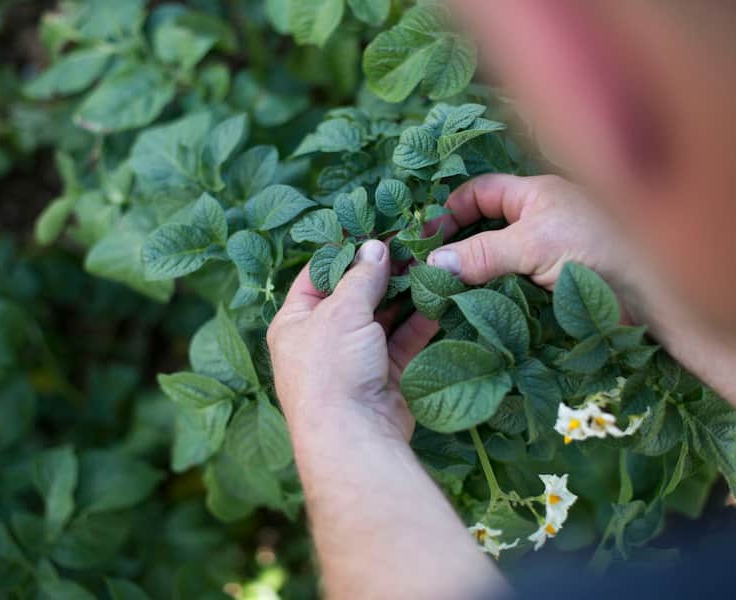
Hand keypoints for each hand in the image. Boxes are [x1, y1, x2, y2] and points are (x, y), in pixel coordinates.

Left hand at [267, 240, 438, 441]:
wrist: (353, 435)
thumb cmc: (331, 369)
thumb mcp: (341, 312)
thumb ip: (361, 276)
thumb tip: (375, 247)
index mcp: (295, 322)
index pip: (318, 274)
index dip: (346, 251)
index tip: (375, 229)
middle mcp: (323, 339)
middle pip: (355, 294)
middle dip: (383, 271)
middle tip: (413, 243)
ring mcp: (355, 358)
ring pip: (383, 316)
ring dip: (406, 292)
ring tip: (431, 263)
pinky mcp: (386, 375)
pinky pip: (404, 340)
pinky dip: (421, 320)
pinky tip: (440, 296)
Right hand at [427, 174, 735, 443]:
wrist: (655, 297)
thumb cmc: (598, 250)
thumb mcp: (532, 243)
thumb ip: (481, 252)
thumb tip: (432, 263)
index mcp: (536, 195)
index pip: (481, 193)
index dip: (451, 210)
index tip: (428, 239)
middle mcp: (541, 222)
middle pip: (485, 232)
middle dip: (458, 251)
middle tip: (428, 276)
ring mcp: (547, 257)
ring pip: (497, 266)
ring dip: (474, 282)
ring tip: (444, 301)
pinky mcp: (553, 290)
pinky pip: (513, 291)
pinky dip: (493, 302)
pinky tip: (475, 315)